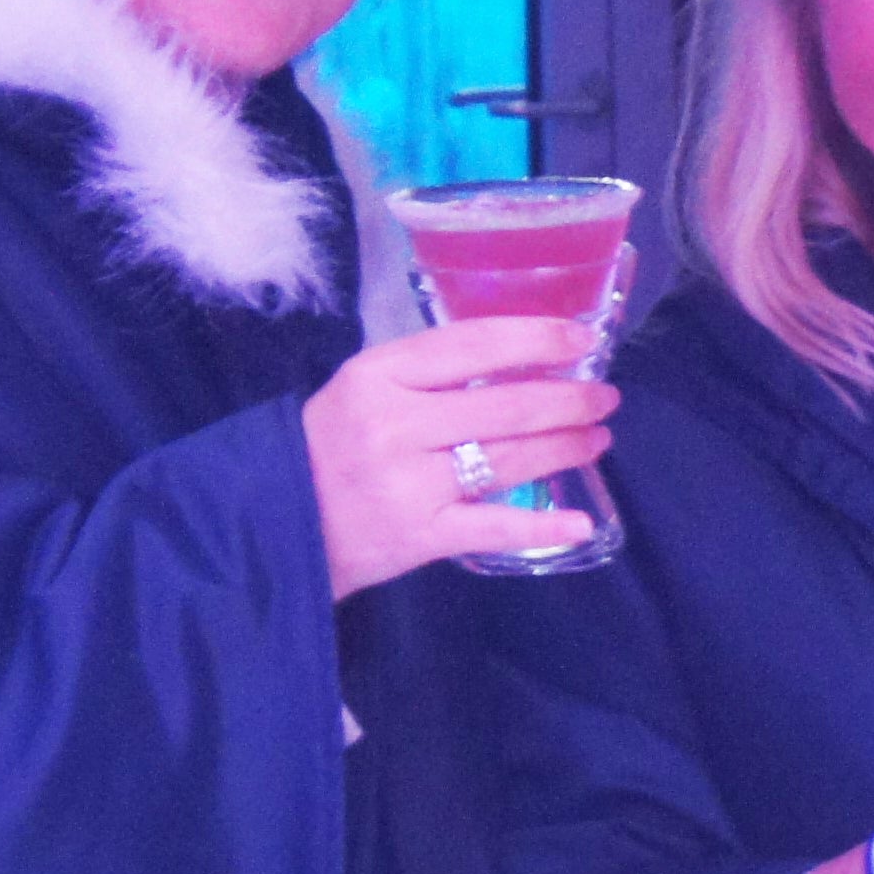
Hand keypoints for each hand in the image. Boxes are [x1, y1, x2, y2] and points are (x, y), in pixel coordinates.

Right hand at [302, 318, 615, 597]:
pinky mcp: (417, 536)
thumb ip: (428, 372)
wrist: (267, 525)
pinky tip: (580, 521)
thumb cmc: (327, 446)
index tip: (582, 339)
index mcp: (379, 375)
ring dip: (566, 447)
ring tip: (597, 438)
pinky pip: (493, 527)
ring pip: (509, 459)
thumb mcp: (363, 389)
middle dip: (569, 399)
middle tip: (605, 398)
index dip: (537, 337)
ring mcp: (408, 483)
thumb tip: (521, 356)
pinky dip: (542, 525)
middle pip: (506, 405)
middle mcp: (395, 424)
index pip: (474, 343)